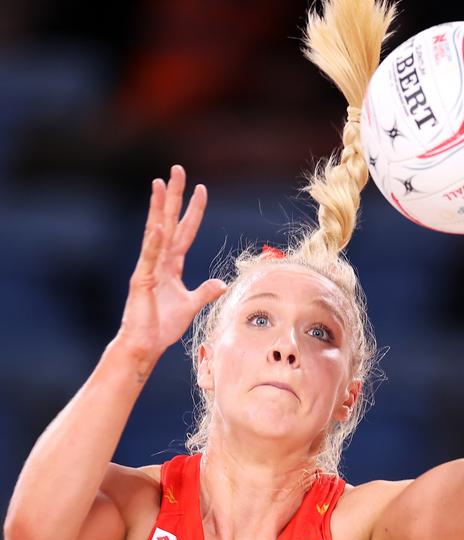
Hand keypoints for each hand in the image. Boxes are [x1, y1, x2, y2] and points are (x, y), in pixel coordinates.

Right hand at [116, 165, 227, 359]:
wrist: (146, 345)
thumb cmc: (163, 326)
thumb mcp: (192, 305)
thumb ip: (205, 291)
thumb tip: (222, 283)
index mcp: (172, 265)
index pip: (185, 231)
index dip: (193, 211)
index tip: (201, 189)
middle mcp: (159, 261)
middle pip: (169, 222)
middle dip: (174, 196)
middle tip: (177, 170)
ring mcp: (149, 268)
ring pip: (156, 232)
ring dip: (159, 208)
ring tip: (160, 184)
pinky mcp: (141, 281)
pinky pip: (149, 259)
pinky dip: (154, 243)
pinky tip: (159, 226)